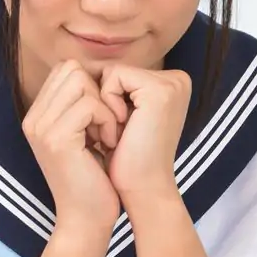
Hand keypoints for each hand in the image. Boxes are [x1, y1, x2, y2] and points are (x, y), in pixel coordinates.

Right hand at [20, 59, 124, 239]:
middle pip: (72, 69)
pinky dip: (108, 122)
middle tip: (105, 128)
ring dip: (104, 107)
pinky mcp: (56, 139)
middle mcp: (33, 119)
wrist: (86, 221)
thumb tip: (101, 73)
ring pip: (81, 82)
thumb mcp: (85, 136)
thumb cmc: (94, 181)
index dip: (92, 87)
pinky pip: (90, 105)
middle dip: (98, 93)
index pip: (66, 69)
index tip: (102, 120)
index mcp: (37, 117)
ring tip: (106, 137)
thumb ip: (82, 106)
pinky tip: (108, 145)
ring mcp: (41, 128)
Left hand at [93, 62, 189, 211]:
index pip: (120, 74)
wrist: (142, 191)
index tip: (116, 132)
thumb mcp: (122, 116)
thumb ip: (115, 88)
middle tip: (115, 136)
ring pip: (111, 73)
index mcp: (171, 84)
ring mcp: (172, 83)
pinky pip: (112, 78)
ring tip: (118, 134)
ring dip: (104, 106)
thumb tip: (79, 65)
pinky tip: (121, 131)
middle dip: (104, 103)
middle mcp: (177, 80)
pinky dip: (107, 105)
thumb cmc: (128, 161)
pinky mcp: (160, 90)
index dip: (106, 102)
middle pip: (115, 71)